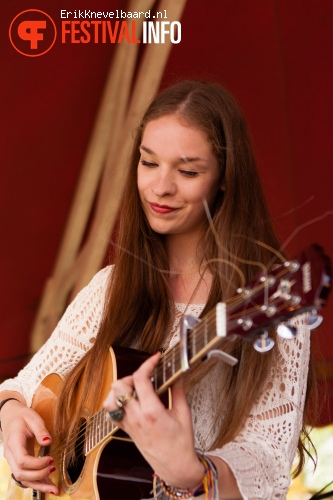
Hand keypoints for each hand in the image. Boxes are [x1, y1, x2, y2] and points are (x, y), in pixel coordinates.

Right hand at [1, 399, 58, 494]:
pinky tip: (48, 485)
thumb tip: (48, 441)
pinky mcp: (19, 462)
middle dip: (38, 476)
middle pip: (21, 474)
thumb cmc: (22, 416)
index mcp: (14, 443)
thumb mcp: (32, 418)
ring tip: (54, 489)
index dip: (37, 464)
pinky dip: (37, 482)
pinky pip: (26, 476)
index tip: (51, 459)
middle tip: (53, 469)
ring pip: (23, 479)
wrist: (10, 416)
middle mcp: (11, 455)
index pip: (23, 460)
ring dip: (38, 485)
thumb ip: (40, 430)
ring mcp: (13, 460)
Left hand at [103, 353, 203, 489]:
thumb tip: (176, 374)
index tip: (155, 359)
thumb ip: (178, 390)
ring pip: (110, 400)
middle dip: (132, 375)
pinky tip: (129, 400)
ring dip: (120, 389)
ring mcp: (128, 424)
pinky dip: (115, 402)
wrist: (175, 467)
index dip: (147, 364)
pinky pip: (111, 413)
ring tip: (135, 388)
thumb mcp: (184, 413)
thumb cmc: (181, 444)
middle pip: (120, 386)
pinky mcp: (126, 429)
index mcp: (152, 412)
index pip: (141, 379)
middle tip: (146, 376)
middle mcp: (136, 417)